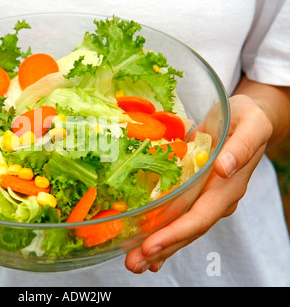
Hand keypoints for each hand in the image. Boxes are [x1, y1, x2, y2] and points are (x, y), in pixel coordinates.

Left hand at [124, 93, 272, 272]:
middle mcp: (216, 199)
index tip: (151, 245)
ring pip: (182, 229)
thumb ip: (241, 146)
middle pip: (188, 231)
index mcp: (228, 187)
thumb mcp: (250, 125)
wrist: (248, 121)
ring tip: (134, 263)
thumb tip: (225, 167)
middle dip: (161, 249)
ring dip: (158, 248)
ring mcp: (206, 200)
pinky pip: (179, 218)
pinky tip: (148, 250)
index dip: (176, 233)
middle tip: (133, 264)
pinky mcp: (196, 195)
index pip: (200, 216)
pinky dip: (163, 236)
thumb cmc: (248, 120)